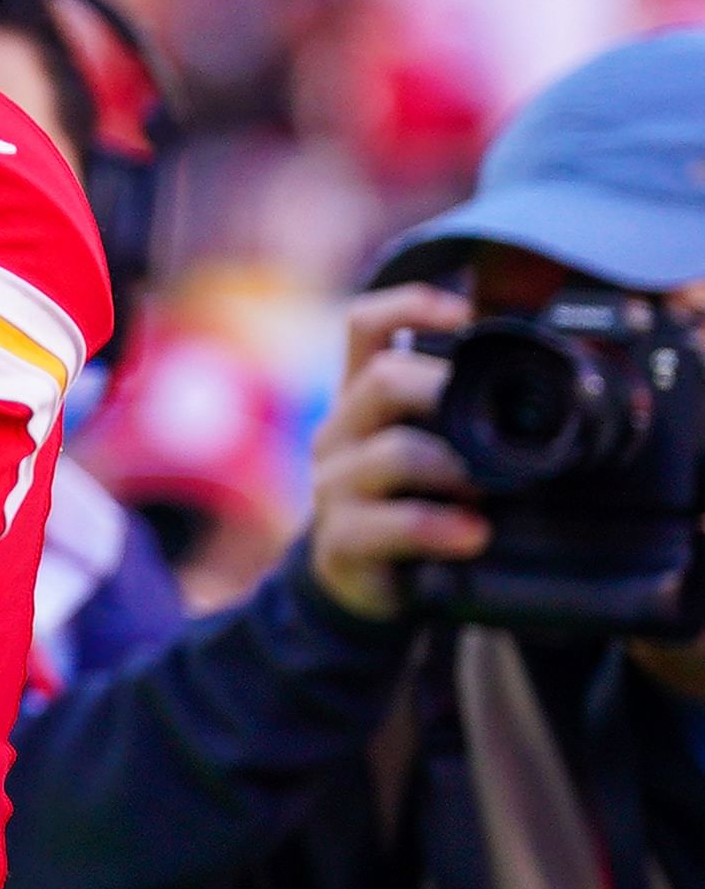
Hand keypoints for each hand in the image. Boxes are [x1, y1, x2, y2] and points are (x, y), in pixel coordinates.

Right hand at [308, 292, 485, 621]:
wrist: (360, 582)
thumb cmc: (412, 503)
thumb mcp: (432, 451)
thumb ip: (462, 418)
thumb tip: (554, 391)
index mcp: (362, 399)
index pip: (366, 326)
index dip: (410, 307)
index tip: (465, 314)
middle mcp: (340, 432)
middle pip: (382, 379)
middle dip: (446, 391)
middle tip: (496, 419)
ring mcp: (334, 486)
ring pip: (391, 453)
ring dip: (453, 467)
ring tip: (488, 489)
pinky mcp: (339, 539)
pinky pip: (393, 524)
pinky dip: (439, 526)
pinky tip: (472, 535)